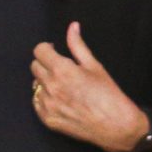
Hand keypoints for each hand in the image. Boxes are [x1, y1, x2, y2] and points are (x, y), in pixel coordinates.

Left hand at [30, 23, 149, 151]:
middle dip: (45, 63)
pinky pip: (37, 102)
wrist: (116, 126)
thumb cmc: (108, 94)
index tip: (55, 51)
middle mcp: (51, 86)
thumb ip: (78, 45)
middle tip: (60, 68)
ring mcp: (47, 105)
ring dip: (45, 81)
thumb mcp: (94, 66)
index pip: (39, 51)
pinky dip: (45, 98)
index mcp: (62, 70)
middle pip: (35, 66)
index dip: (47, 48)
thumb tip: (72, 26)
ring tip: (63, 86)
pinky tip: (60, 99)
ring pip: (35, 85)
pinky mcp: (47, 119)